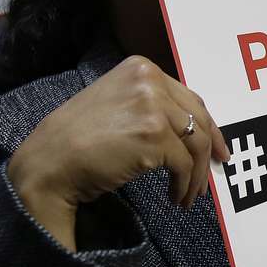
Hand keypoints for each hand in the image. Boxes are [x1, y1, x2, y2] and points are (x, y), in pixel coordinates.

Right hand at [8, 56, 228, 250]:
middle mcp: (149, 80)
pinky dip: (185, 185)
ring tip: (189, 195)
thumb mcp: (116, 104)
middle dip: (210, 149)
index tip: (216, 146)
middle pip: (198, 118)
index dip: (207, 125)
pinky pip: (184, 165)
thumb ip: (149, 105)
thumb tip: (187, 128)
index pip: (188, 97)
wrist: (50, 163)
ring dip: (197, 174)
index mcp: (140, 68)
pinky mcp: (155, 136)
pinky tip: (175, 198)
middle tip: (214, 171)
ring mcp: (153, 106)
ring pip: (197, 143)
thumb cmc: (76, 140)